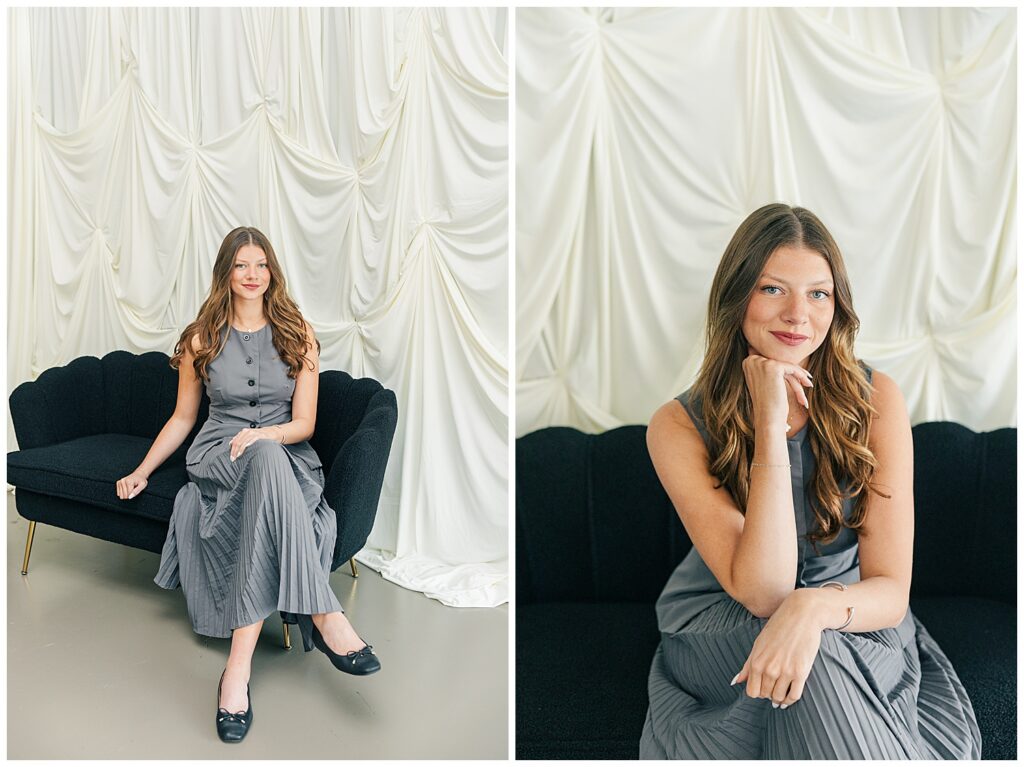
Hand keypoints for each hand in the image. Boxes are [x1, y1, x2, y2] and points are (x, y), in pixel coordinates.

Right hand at [116, 472, 147, 499]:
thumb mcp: (143, 485)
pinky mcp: (118, 483)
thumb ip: (136, 491)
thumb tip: (129, 497)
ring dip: (126, 494)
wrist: (139, 474)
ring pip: (120, 495)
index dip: (133, 495)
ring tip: (130, 489)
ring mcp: (120, 482)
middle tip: (133, 490)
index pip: (128, 494)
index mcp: (128, 481)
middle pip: (124, 495)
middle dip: (129, 495)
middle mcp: (123, 481)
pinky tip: (127, 489)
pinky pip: (118, 493)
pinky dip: (123, 493)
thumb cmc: (141, 480)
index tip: (136, 490)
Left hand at [229, 427, 275, 460]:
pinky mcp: (259, 436)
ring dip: (239, 450)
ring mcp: (253, 433)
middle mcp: (247, 432)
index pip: (234, 441)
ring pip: (243, 442)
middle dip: (234, 451)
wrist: (271, 432)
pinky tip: (246, 449)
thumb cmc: (260, 436)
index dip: (232, 450)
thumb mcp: (249, 436)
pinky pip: (251, 440)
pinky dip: (248, 445)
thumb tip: (231, 445)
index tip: (231, 457)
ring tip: (237, 456)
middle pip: (237, 442)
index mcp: (243, 432)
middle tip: (233, 458)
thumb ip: (241, 440)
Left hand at [732, 589, 821, 707]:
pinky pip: (794, 696)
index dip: (757, 691)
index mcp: (756, 662)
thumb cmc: (778, 627)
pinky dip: (791, 699)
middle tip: (774, 685)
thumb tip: (736, 682)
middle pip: (765, 695)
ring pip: (779, 697)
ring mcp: (785, 672)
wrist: (801, 614)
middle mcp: (769, 669)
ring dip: (780, 697)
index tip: (763, 686)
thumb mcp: (759, 644)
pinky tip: (791, 693)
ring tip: (782, 688)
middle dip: (768, 692)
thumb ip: (748, 665)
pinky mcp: (801, 672)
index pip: (752, 692)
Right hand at [743, 346, 812, 429]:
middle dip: (794, 375)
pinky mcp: (772, 367)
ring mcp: (761, 363)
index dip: (786, 371)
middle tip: (807, 383)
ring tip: (808, 386)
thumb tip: (782, 355)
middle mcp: (751, 361)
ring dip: (799, 378)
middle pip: (780, 364)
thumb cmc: (767, 404)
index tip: (798, 378)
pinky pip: (792, 368)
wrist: (767, 418)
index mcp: (747, 362)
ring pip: (787, 366)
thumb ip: (769, 367)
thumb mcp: (765, 381)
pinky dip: (801, 375)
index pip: (772, 363)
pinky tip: (808, 384)